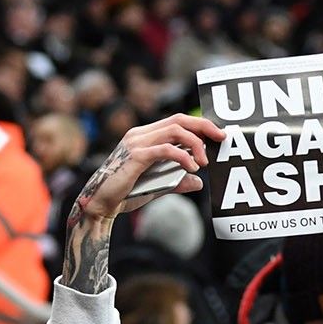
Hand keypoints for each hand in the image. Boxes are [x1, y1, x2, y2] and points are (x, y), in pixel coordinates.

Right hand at [68, 114, 219, 225]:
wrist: (100, 205)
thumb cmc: (125, 194)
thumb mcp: (158, 186)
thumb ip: (177, 181)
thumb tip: (199, 182)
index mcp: (144, 137)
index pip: (176, 121)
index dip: (199, 125)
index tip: (218, 134)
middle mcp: (140, 135)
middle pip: (178, 119)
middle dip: (203, 126)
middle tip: (222, 138)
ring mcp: (136, 143)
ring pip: (174, 130)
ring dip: (195, 144)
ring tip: (204, 161)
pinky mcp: (135, 156)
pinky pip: (165, 149)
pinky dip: (183, 157)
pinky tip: (192, 168)